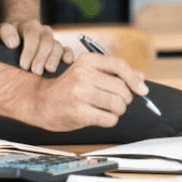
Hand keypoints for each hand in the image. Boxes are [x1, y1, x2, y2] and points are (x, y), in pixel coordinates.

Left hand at [0, 20, 73, 74]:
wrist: (19, 36)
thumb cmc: (9, 37)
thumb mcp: (2, 32)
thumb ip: (6, 33)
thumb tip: (14, 43)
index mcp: (30, 25)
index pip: (32, 35)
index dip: (29, 50)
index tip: (24, 66)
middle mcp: (43, 31)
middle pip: (46, 41)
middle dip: (42, 57)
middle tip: (36, 71)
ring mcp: (53, 39)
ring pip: (58, 46)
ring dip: (54, 58)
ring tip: (50, 70)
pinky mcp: (60, 48)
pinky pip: (67, 50)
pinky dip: (69, 55)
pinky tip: (67, 62)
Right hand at [28, 53, 149, 130]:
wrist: (39, 101)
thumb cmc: (68, 87)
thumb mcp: (88, 72)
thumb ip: (114, 73)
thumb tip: (141, 78)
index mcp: (87, 60)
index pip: (120, 66)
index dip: (134, 79)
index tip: (142, 90)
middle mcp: (83, 74)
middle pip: (122, 88)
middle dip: (125, 98)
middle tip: (117, 101)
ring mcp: (81, 94)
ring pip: (118, 105)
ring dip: (118, 110)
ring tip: (107, 109)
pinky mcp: (79, 113)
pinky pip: (109, 119)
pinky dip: (109, 120)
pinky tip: (99, 116)